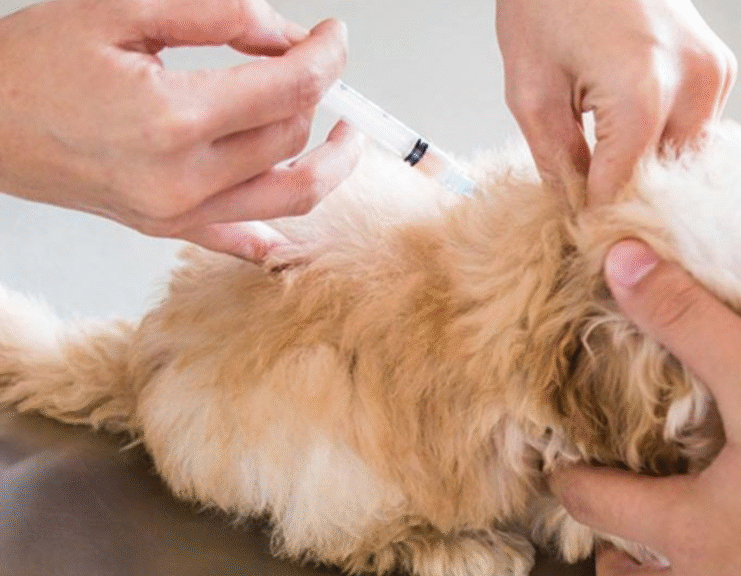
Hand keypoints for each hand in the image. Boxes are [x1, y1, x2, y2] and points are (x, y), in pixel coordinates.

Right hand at [0, 0, 359, 260]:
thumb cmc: (35, 63)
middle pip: (293, 136)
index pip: (292, 88)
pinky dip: (282, 223)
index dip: (329, 55)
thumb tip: (287, 33)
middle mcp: (182, 179)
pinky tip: (300, 202)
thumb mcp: (122, 11)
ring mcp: (176, 213)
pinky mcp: (167, 228)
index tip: (335, 35)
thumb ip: (217, 17)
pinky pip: (247, 236)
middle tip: (311, 59)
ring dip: (328, 162)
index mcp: (173, 118)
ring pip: (291, 195)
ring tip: (343, 134)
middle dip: (317, 92)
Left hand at [496, 0, 735, 203]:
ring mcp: (715, 74)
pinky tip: (631, 139)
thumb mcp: (531, 89)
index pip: (623, 193)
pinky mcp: (719, 66)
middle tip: (589, 220)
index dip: (597, 224)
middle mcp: (694, 85)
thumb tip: (577, 212)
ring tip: (607, 174)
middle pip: (664, 184)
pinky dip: (664, 144)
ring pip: (685, 162)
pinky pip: (696, 130)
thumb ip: (558, 162)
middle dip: (625, 203)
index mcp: (643, 94)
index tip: (579, 247)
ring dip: (648, 174)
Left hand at [551, 239, 740, 575]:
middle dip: (611, 535)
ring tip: (676, 516)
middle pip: (623, 571)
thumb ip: (692, 323)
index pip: (592, 503)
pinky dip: (722, 563)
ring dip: (661, 560)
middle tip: (619, 492)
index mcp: (687, 531)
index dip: (571, 473)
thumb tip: (620, 264)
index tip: (567, 454)